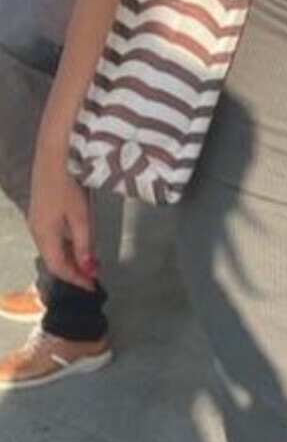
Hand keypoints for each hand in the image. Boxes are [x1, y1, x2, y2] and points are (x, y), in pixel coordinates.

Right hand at [28, 166, 97, 290]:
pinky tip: (80, 242)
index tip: (92, 287)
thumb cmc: (69, 184)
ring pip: (54, 247)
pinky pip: (54, 236)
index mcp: (43, 234)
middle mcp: (36, 229)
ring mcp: (38, 218)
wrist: (55, 153)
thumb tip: (87, 267)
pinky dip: (68, 244)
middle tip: (94, 276)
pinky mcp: (43, 208)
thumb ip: (84, 242)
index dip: (76, 279)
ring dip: (71, 257)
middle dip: (73, 270)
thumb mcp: (81, 215)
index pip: (58, 267)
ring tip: (90, 262)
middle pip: (54, 258)